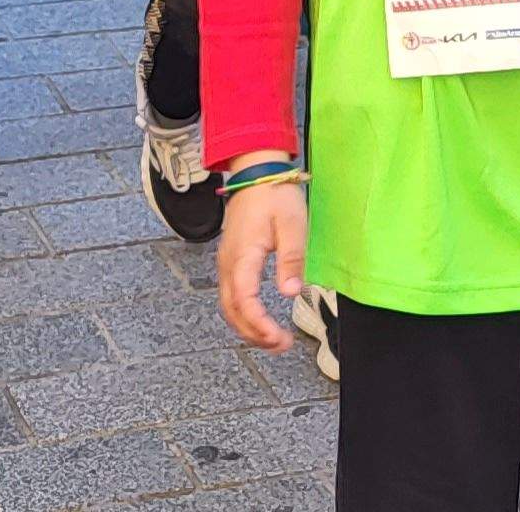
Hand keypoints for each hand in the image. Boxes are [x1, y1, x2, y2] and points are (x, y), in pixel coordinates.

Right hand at [215, 172, 308, 348]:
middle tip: (280, 345)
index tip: (277, 337)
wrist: (256, 173)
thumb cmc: (275, 196)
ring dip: (248, 327)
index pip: (244, 300)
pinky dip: (243, 314)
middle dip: (254, 334)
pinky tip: (260, 320)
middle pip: (232, 310)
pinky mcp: (230, 261)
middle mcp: (228, 263)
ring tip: (273, 339)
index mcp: (242, 256)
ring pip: (228, 306)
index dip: (259, 324)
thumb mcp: (292, 226)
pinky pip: (230, 296)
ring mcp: (226, 263)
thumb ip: (291, 260)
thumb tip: (290, 293)